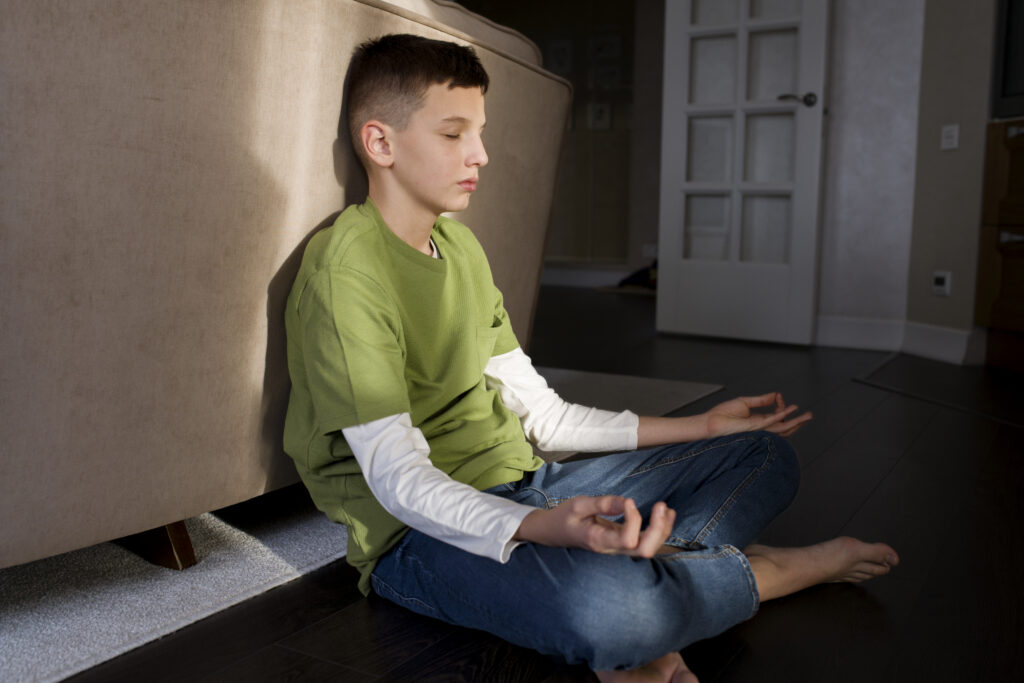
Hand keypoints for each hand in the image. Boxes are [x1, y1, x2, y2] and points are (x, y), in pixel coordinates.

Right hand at [515, 496, 674, 556]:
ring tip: (666, 508)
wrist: (555, 532)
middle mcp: (612, 549)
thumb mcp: (578, 505)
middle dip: (658, 529)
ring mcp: (619, 549)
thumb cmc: (565, 518)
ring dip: (662, 529)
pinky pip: (646, 542)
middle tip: (661, 505)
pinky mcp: (623, 544)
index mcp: (599, 540)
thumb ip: (602, 504)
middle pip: (644, 550)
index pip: (628, 539)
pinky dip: (660, 530)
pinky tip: (666, 515)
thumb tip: (626, 502)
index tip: (628, 501)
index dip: (634, 519)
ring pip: (649, 548)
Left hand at [705, 392, 811, 437]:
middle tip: (809, 416)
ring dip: (796, 422)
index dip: (782, 407)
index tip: (780, 397)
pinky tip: (790, 411)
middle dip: (798, 421)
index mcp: (758, 421)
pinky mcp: (754, 428)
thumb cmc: (722, 415)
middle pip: (784, 426)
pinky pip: (771, 422)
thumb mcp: (744, 403)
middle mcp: (761, 428)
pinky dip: (781, 416)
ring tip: (807, 416)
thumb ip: (761, 400)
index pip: (776, 416)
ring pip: (782, 428)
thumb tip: (775, 395)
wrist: (710, 422)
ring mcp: (758, 429)